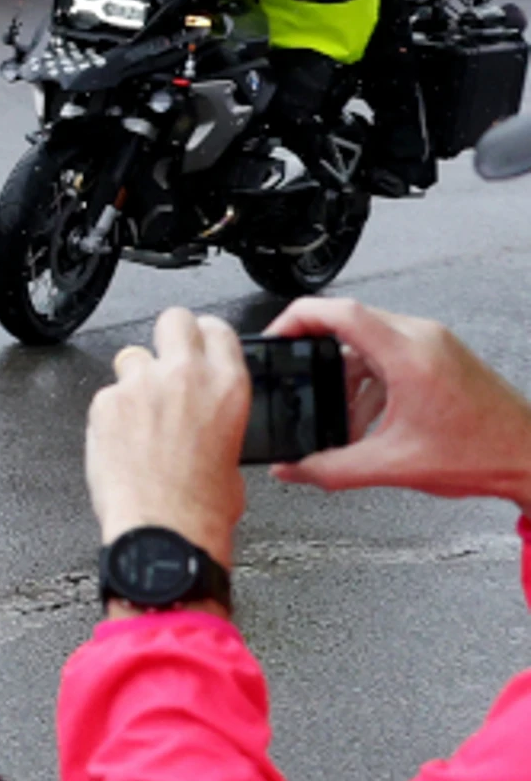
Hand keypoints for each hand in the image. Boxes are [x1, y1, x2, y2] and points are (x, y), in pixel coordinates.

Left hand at [86, 308, 252, 571]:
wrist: (165, 528)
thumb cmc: (202, 505)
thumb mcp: (235, 452)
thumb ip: (218, 416)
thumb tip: (204, 415)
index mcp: (227, 385)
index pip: (216, 329)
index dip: (204, 334)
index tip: (198, 343)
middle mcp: (184, 376)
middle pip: (172, 320)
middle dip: (169, 336)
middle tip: (166, 364)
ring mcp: (140, 386)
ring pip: (131, 356)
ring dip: (135, 379)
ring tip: (141, 416)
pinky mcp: (105, 403)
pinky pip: (106, 395)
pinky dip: (111, 413)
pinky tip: (121, 441)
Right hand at [263, 298, 530, 499]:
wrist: (530, 457)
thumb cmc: (483, 453)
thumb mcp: (393, 466)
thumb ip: (330, 469)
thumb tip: (292, 469)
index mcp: (409, 354)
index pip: (338, 311)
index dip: (295, 318)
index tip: (275, 337)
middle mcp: (423, 338)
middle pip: (349, 323)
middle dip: (316, 352)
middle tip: (296, 375)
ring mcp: (435, 344)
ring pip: (369, 339)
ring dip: (345, 371)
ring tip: (338, 411)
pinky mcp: (442, 355)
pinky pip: (390, 351)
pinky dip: (369, 377)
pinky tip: (367, 413)